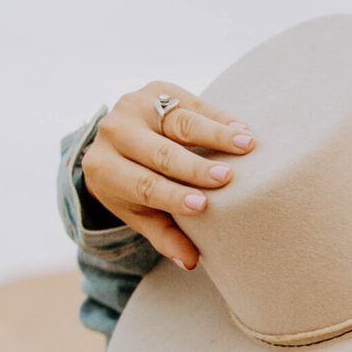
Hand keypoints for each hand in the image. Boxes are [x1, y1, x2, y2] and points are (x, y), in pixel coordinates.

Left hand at [80, 82, 256, 268]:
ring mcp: (133, 106)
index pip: (141, 184)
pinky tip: (242, 128)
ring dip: (215, 134)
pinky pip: (191, 102)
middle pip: (159, 152)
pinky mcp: (155, 89)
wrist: (115, 139)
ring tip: (247, 144)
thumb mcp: (140, 212)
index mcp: (104, 169)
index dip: (172, 195)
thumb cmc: (132, 184)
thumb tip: (190, 262)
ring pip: (178, 121)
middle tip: (227, 178)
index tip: (203, 205)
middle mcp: (113, 133)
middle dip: (194, 167)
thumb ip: (164, 236)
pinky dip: (219, 117)